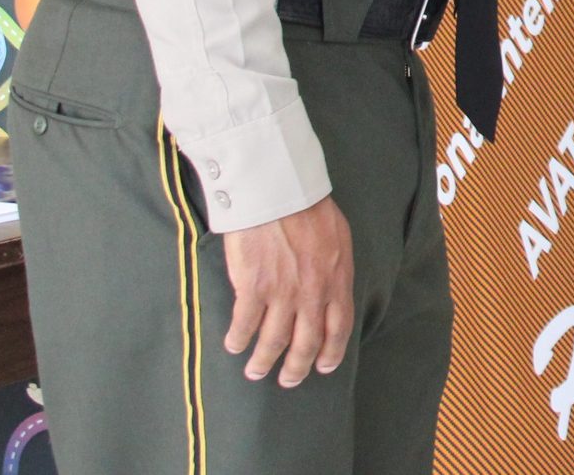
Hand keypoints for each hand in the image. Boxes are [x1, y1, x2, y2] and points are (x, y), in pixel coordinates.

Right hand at [222, 195, 354, 387]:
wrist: (278, 191)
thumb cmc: (308, 207)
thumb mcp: (338, 238)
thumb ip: (334, 268)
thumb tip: (331, 288)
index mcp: (337, 279)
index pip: (339, 327)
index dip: (332, 352)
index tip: (324, 366)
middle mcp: (312, 293)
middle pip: (306, 343)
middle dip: (297, 368)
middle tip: (288, 381)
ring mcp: (282, 293)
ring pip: (274, 341)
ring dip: (263, 361)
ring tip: (255, 371)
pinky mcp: (253, 289)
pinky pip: (244, 325)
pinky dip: (238, 340)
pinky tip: (234, 345)